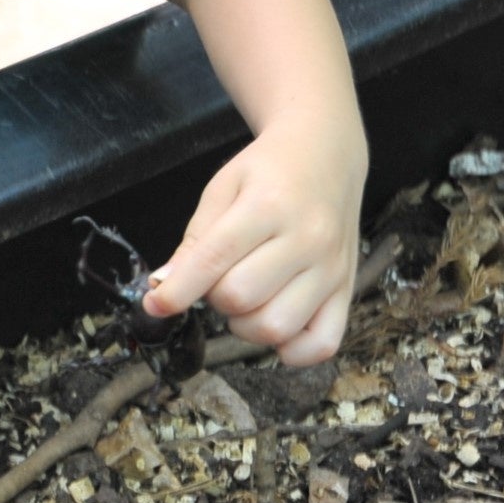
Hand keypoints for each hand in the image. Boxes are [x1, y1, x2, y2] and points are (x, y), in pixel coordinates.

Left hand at [140, 128, 363, 366]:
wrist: (327, 151)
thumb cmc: (269, 170)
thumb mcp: (223, 188)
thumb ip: (195, 240)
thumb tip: (164, 287)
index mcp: (269, 205)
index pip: (213, 261)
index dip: (176, 291)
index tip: (155, 304)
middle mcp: (307, 238)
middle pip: (240, 298)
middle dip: (214, 298)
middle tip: (218, 278)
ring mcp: (332, 267)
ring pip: (275, 327)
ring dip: (245, 325)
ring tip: (246, 299)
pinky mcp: (348, 288)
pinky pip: (321, 344)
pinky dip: (291, 350)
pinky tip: (275, 324)